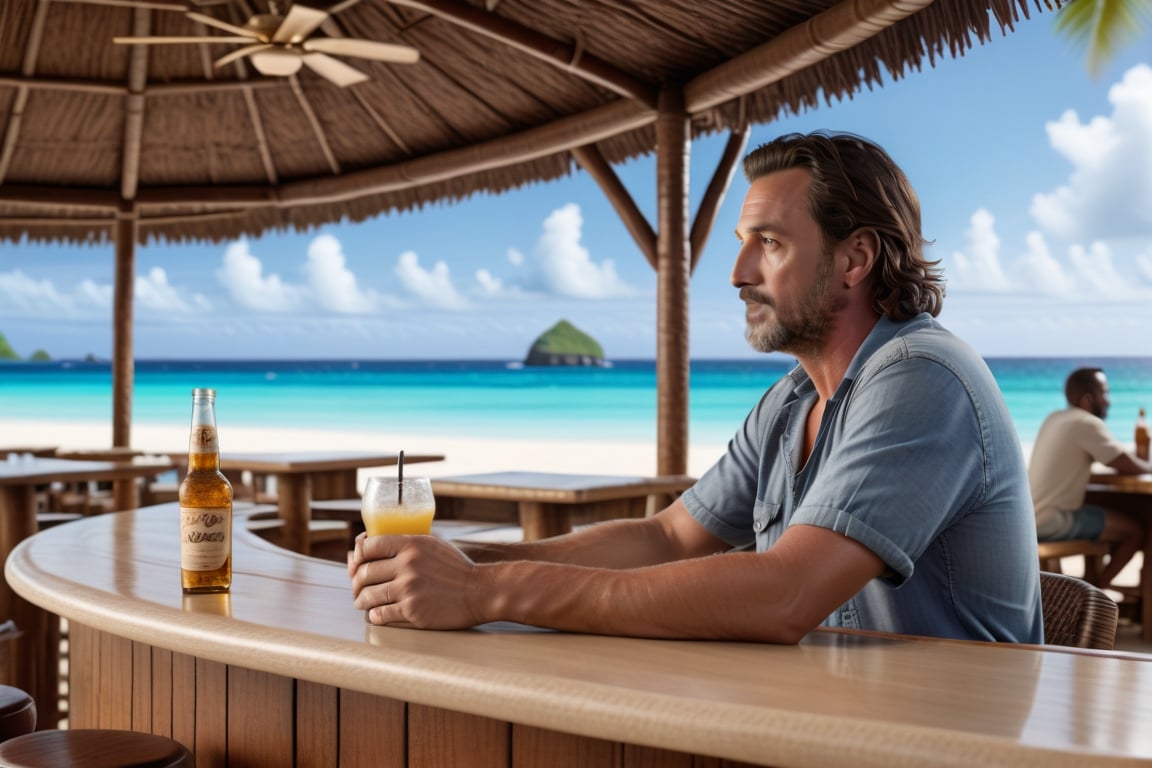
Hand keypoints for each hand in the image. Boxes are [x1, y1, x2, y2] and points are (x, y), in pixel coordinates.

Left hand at [348, 532, 484, 628]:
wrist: (480, 592)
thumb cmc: (455, 568)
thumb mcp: (431, 545)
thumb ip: (404, 545)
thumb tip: (368, 549)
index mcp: (411, 544)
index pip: (368, 546)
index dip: (358, 555)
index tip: (357, 564)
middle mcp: (408, 565)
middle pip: (364, 573)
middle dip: (356, 581)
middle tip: (358, 587)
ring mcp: (409, 589)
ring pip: (367, 596)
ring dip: (361, 600)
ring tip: (363, 602)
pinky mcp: (413, 612)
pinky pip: (379, 615)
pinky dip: (374, 615)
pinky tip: (378, 613)